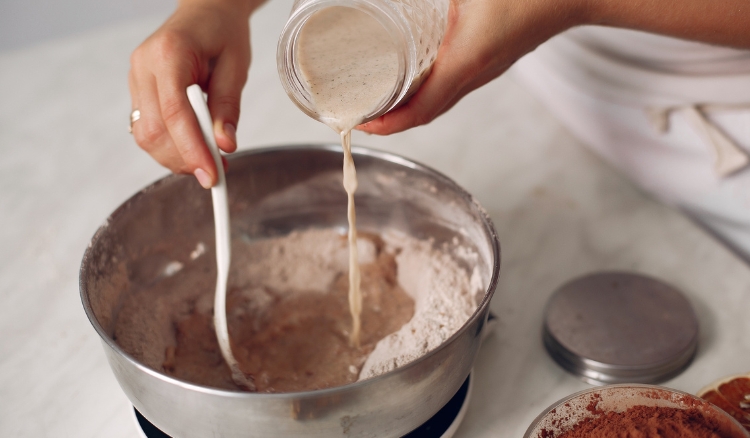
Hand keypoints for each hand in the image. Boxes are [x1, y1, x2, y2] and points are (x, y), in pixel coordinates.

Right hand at [129, 0, 254, 187]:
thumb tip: (226, 145)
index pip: (174, 113)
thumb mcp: (236, 66)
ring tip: (208, 162)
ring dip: (175, 158)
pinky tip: (193, 150)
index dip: (192, 150)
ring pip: (145, 136)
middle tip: (215, 173)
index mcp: (168, 54)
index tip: (211, 175)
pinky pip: (147, 129)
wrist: (205, 11)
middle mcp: (143, 66)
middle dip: (184, 159)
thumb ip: (228, 106)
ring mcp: (135, 79)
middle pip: (153, 130)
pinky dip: (169, 147)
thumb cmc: (222, 33)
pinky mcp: (138, 91)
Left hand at [358, 0, 749, 134]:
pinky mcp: (490, 61)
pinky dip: (425, 93)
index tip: (358, 123)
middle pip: (424, 113)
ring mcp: (484, 70)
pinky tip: (413, 78)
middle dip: (388, 120)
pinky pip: (450, 88)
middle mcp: (474, 73)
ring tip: (377, 99)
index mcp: (466, 60)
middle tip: (357, 110)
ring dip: (405, 108)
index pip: (420, 110)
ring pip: (437, 103)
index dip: (386, 123)